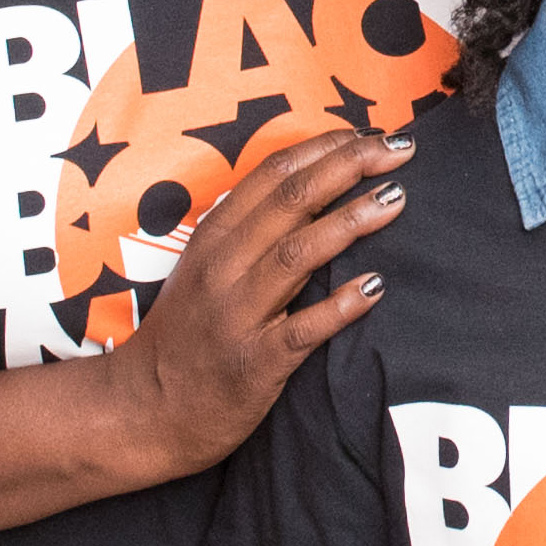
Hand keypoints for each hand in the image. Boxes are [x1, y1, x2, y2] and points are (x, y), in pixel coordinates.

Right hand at [115, 129, 411, 481]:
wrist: (144, 411)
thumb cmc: (186, 338)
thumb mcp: (204, 271)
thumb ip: (249, 233)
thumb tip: (314, 192)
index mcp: (213, 238)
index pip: (272, 174)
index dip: (324, 147)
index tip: (370, 134)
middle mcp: (223, 268)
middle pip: (292, 201)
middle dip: (349, 167)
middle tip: (401, 149)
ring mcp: (237, 315)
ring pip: (298, 253)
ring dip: (351, 221)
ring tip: (396, 199)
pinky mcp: (254, 362)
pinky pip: (302, 329)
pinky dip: (340, 306)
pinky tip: (376, 287)